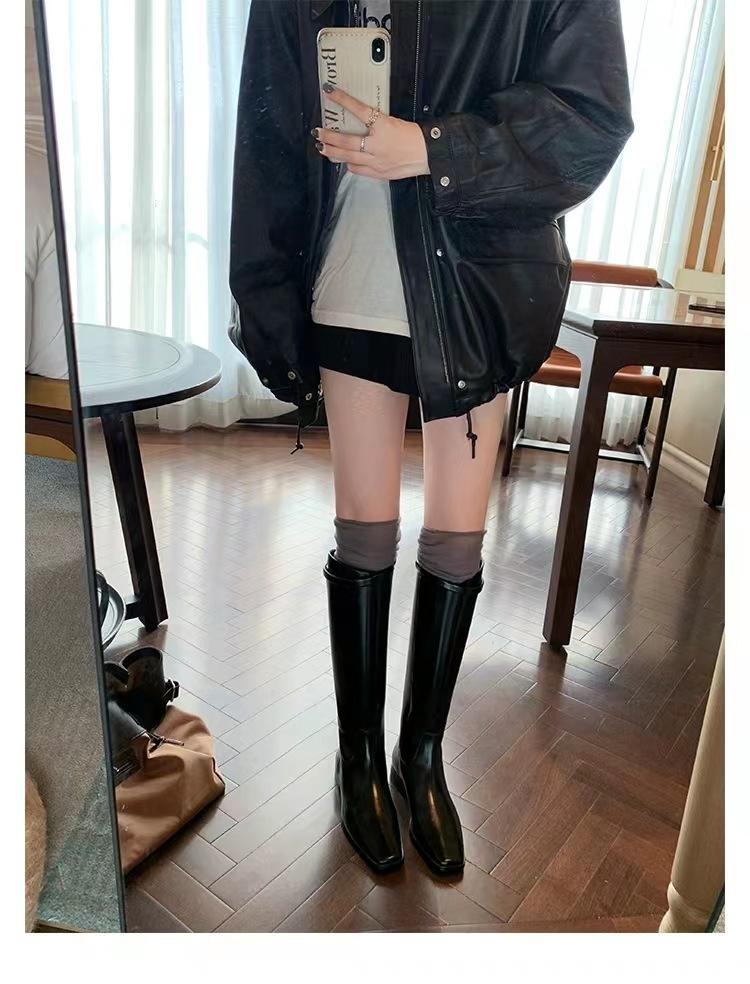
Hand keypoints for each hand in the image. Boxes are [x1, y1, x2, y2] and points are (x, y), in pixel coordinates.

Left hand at [313, 85, 429, 179]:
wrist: (427, 154)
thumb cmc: (413, 137)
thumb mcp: (394, 123)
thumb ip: (377, 124)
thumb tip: (361, 124)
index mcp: (383, 126)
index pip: (359, 110)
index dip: (342, 99)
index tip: (329, 91)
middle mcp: (376, 144)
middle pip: (346, 140)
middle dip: (329, 136)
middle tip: (318, 132)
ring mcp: (376, 160)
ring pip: (348, 157)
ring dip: (333, 152)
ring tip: (323, 148)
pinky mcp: (378, 172)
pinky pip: (357, 169)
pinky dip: (349, 164)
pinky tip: (345, 161)